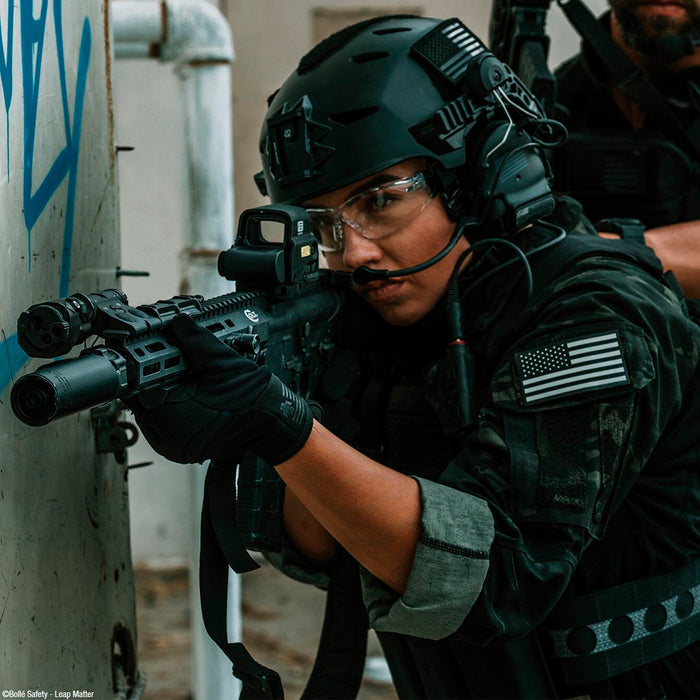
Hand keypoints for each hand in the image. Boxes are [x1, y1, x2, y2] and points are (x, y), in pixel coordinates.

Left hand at [128, 314, 312, 464]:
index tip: (155, 354)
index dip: (147, 368)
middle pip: (145, 402)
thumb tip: (176, 323)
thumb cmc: (253, 398)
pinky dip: (171, 408)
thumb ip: (194, 339)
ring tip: (183, 379)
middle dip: (156, 381)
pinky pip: (164, 425)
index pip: (141, 390)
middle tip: (172, 365)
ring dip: (162, 395)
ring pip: (153, 414)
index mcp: (174, 422)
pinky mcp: (182, 448)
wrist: (273, 421)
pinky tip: (187, 394)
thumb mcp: (222, 361)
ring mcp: (175, 448)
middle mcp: (170, 441)